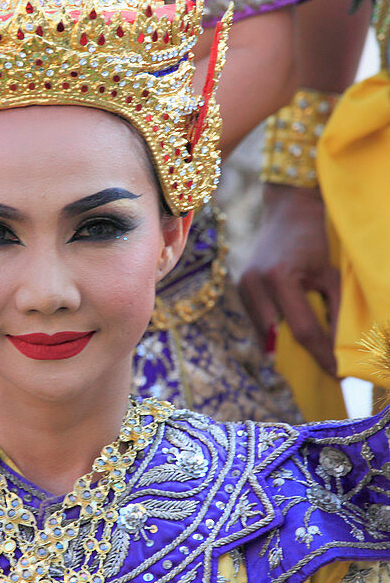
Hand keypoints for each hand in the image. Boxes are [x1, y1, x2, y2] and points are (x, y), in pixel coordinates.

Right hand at [238, 185, 339, 375]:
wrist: (289, 209)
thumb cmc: (318, 238)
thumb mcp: (333, 272)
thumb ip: (338, 310)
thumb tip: (343, 350)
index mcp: (279, 277)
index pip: (303, 330)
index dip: (322, 355)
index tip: (340, 374)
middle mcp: (254, 284)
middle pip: (279, 339)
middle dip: (304, 359)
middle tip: (327, 372)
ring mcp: (242, 287)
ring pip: (266, 335)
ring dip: (288, 348)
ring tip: (312, 356)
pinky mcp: (240, 289)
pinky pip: (260, 323)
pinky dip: (277, 333)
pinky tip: (292, 336)